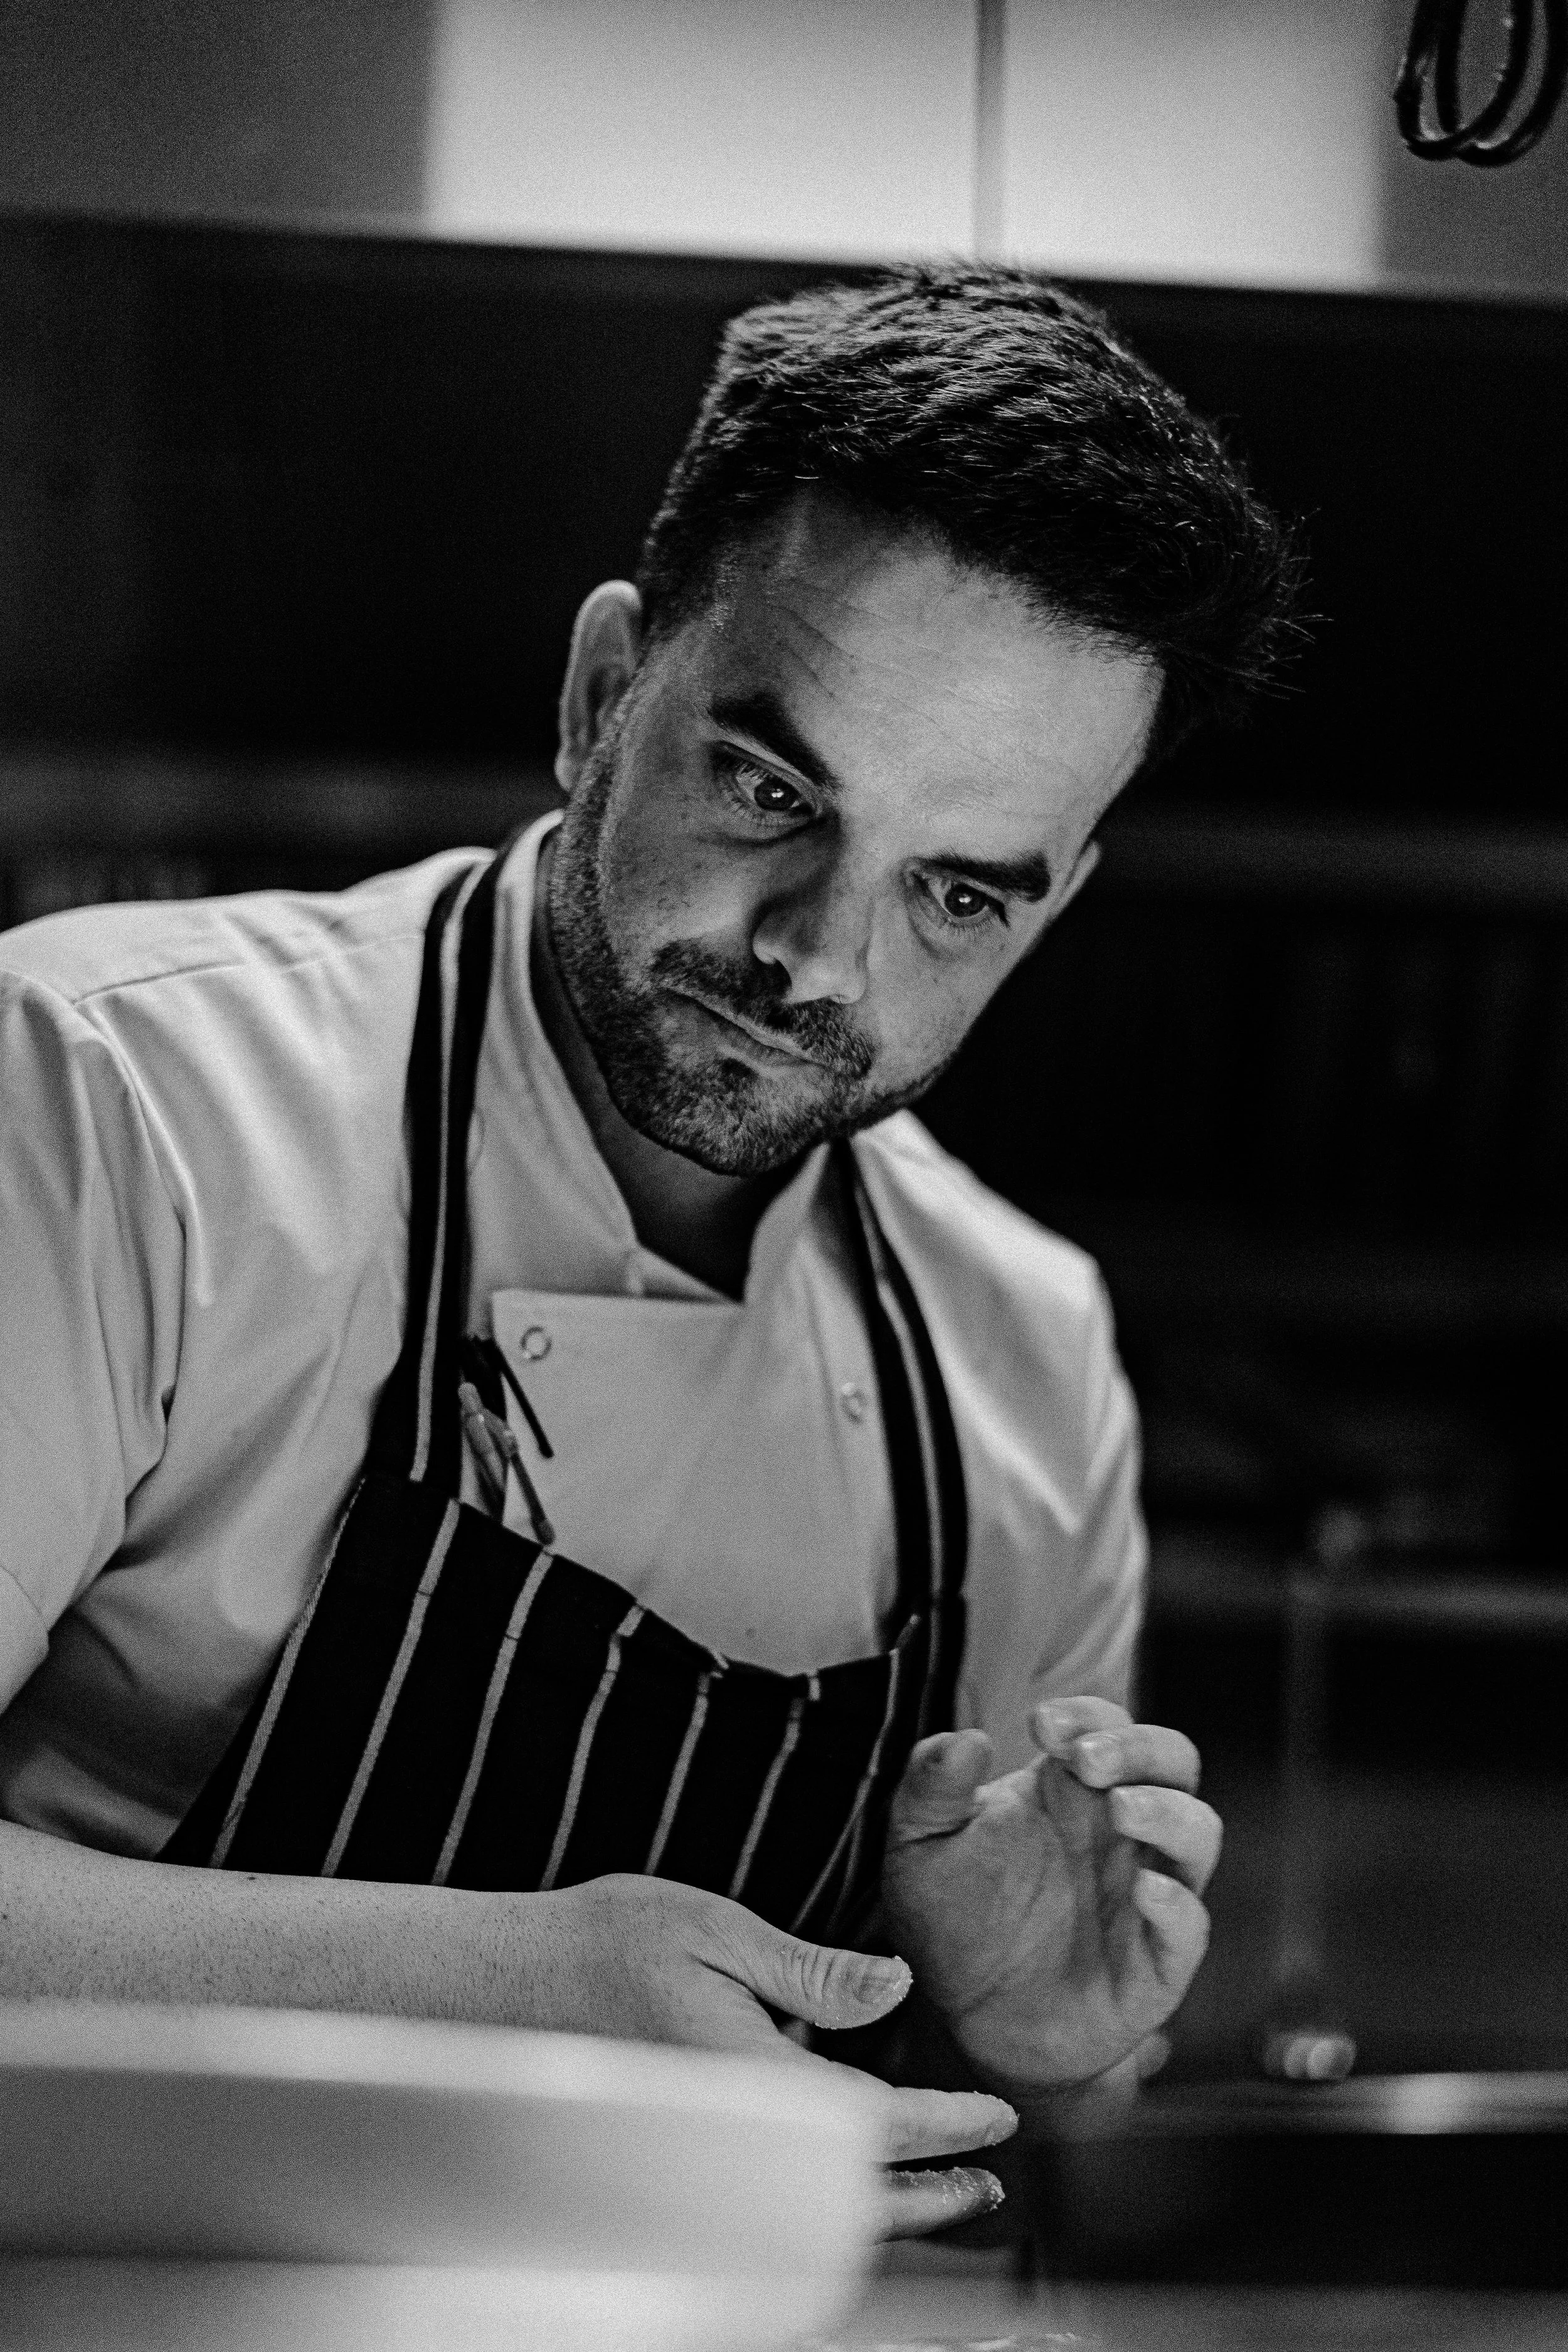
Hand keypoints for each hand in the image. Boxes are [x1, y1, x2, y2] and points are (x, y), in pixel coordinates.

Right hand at [519, 1875, 1016, 2236]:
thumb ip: (809, 1969)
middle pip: (853, 2196)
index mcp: (749, 2076)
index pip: (874, 2123)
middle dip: (932, 2193)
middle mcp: (731, 2139)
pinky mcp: (680, 2170)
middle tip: (989, 2183)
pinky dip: (826, 2204)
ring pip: (812, 2215)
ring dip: (885, 2207)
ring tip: (943, 2192)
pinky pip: (769, 2204)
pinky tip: (849, 2180)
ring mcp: (703, 2166)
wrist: (495, 1991)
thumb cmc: (600, 1945)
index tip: (996, 2116)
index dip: (947, 2125)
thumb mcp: (713, 1927)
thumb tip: (896, 1989)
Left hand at [880, 1698, 1221, 2100]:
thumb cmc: (953, 1919)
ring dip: (1169, 1811)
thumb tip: (963, 1737)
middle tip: (1088, 1757)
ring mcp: (1146, 1892)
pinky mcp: (1156, 1962)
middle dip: (1139, 1747)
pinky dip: (1178, 1906)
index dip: (1086, 1714)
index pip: (1104, 1725)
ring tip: (1121, 1807)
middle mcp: (1119, 1831)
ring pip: (1198, 1832)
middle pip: (1171, 1761)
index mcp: (1069, 1790)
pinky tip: (1145, 1891)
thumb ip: (931, 1787)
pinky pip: (1191, 1926)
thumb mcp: (919, 1846)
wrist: (970, 2021)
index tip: (1041, 1725)